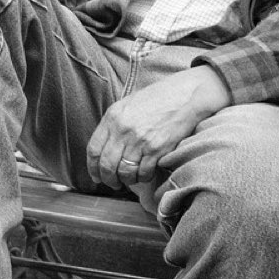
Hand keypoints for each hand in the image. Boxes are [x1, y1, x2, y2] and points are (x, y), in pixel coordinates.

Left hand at [86, 66, 230, 189]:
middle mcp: (123, 129)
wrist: (186, 95)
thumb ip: (114, 124)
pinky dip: (143, 178)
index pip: (93, 149)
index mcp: (113, 117)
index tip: (96, 176)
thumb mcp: (128, 105)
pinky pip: (143, 172)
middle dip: (108, 179)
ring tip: (131, 179)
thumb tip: (105, 148)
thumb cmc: (157, 100)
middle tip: (114, 183)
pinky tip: (146, 174)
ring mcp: (139, 140)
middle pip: (107, 165)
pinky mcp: (157, 149)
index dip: (92, 167)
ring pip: (124, 172)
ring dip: (127, 180)